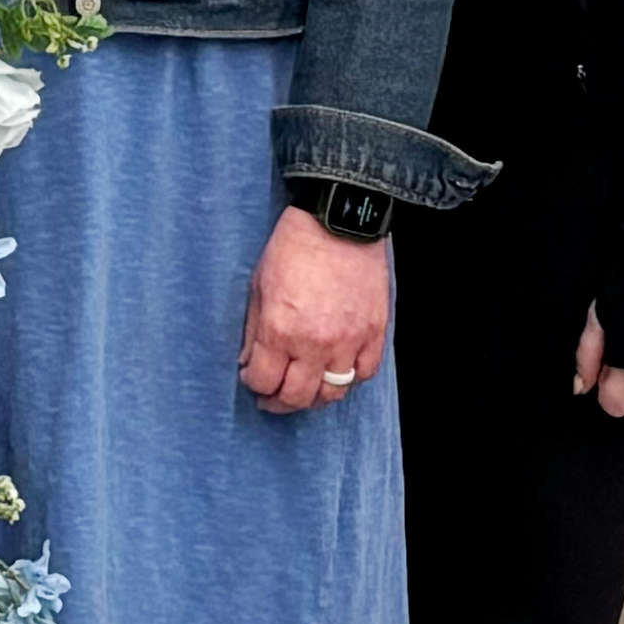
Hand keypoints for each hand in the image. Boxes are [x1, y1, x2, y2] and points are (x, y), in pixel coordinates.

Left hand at [238, 200, 392, 413]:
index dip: (253, 384)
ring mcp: (348, 341)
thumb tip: (249, 362)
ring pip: (332, 393)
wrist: (337, 222)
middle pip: (296, 396)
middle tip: (273, 397)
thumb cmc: (293, 248)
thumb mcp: (258, 285)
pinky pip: (364, 373)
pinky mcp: (374, 333)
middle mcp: (314, 342)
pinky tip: (336, 371)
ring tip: (304, 389)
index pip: (263, 380)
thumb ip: (253, 330)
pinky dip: (349, 378)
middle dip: (279, 402)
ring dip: (314, 397)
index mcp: (279, 329)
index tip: (252, 378)